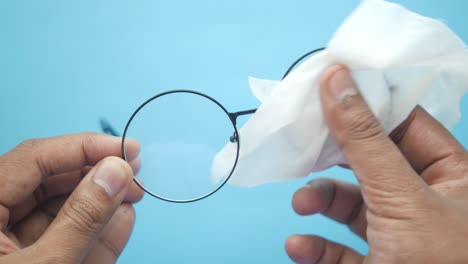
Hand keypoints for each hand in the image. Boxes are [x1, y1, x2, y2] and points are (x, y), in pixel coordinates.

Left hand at [0, 133, 143, 262]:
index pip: (34, 159)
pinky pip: (62, 242)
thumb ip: (80, 218)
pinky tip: (123, 219)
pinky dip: (95, 233)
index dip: (85, 148)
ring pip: (59, 212)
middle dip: (97, 176)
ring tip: (134, 194)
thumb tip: (116, 172)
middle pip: (48, 183)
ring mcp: (10, 246)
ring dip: (101, 203)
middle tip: (134, 171)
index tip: (127, 148)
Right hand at [285, 65, 467, 262]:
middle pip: (370, 161)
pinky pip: (342, 249)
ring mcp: (401, 235)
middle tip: (304, 142)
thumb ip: (364, 139)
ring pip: (352, 205)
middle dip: (333, 158)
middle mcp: (427, 200)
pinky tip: (299, 247)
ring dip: (320, 202)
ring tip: (301, 202)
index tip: (327, 86)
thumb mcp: (400, 196)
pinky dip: (317, 247)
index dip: (366, 103)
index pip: (404, 122)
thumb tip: (337, 79)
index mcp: (452, 175)